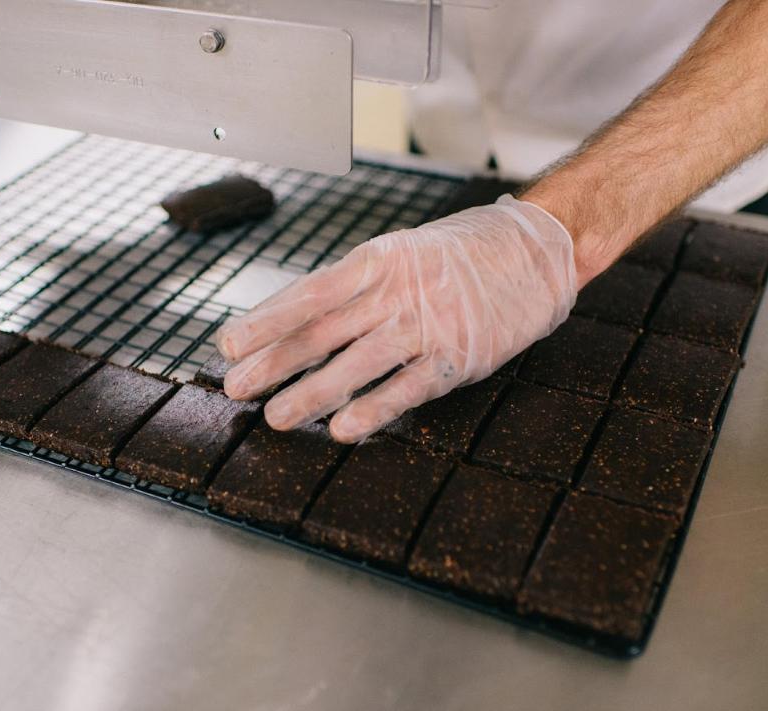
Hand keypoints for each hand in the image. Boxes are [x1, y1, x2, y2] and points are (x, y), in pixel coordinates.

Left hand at [215, 196, 576, 442]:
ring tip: (277, 417)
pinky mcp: (459, 356)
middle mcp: (399, 291)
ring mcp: (430, 325)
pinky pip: (409, 387)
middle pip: (324, 331)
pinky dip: (374, 408)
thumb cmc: (465, 253)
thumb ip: (360, 285)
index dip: (266, 321)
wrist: (538, 250)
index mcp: (380, 259)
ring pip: (358, 363)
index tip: (229, 346)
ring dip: (313, 392)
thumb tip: (301, 320)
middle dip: (275, 362)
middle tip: (236, 388)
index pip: (310, 294)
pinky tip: (343, 429)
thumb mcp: (406, 252)